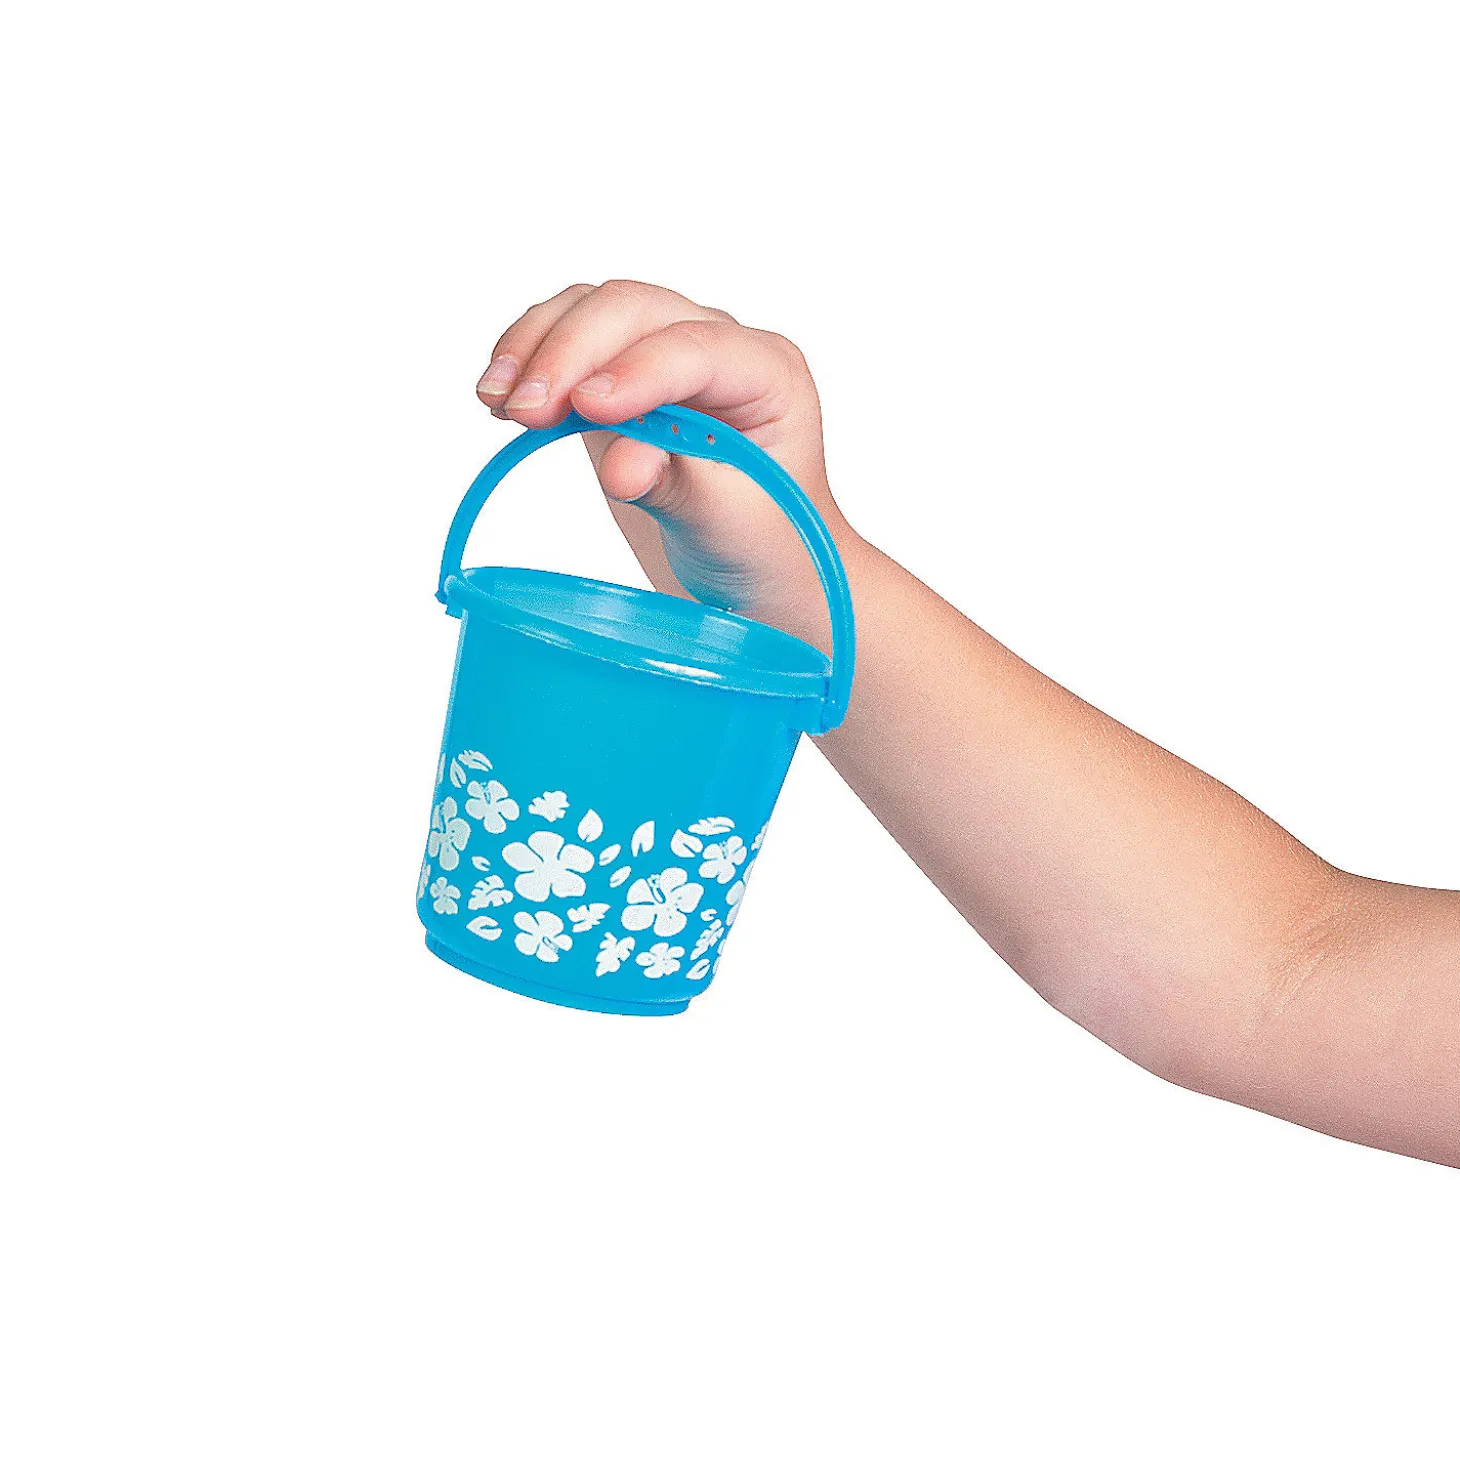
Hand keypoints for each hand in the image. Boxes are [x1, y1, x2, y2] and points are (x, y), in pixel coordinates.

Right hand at [476, 280, 861, 650]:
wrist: (746, 563)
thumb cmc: (759, 544)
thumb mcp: (730, 528)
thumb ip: (679, 489)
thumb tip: (619, 467)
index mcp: (769, 375)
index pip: (699, 348)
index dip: (639, 370)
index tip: (585, 408)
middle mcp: (720, 345)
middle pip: (635, 311)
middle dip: (571, 353)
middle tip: (523, 410)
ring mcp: (665, 349)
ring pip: (592, 311)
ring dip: (536, 347)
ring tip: (496, 400)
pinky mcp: (618, 369)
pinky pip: (567, 336)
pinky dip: (528, 357)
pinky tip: (499, 396)